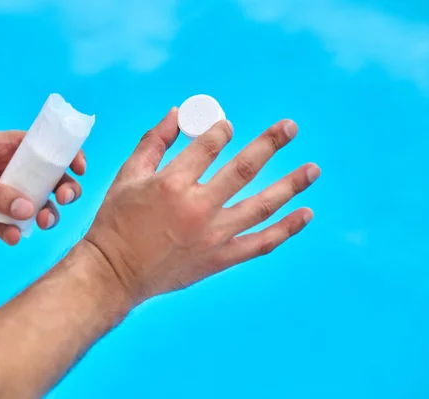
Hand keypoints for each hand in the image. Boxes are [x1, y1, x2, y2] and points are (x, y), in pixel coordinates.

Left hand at [0, 130, 86, 244]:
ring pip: (34, 207)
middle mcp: (7, 174)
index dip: (64, 156)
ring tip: (43, 221)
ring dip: (45, 214)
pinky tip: (12, 236)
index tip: (79, 167)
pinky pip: (10, 228)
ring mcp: (0, 198)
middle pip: (47, 180)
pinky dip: (16, 233)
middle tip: (65, 198)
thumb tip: (27, 207)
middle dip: (62, 189)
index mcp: (3, 151)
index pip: (42, 149)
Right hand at [84, 108, 319, 304]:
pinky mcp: (219, 259)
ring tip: (313, 169)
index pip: (208, 145)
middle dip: (270, 143)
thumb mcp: (127, 175)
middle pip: (243, 168)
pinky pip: (260, 244)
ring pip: (261, 206)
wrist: (115, 273)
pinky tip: (306, 214)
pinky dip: (285, 230)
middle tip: (291, 127)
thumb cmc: (117, 221)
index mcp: (171, 183)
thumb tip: (176, 112)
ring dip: (291, 185)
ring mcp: (212, 236)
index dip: (222, 130)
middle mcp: (197, 208)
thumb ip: (154, 141)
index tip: (228, 127)